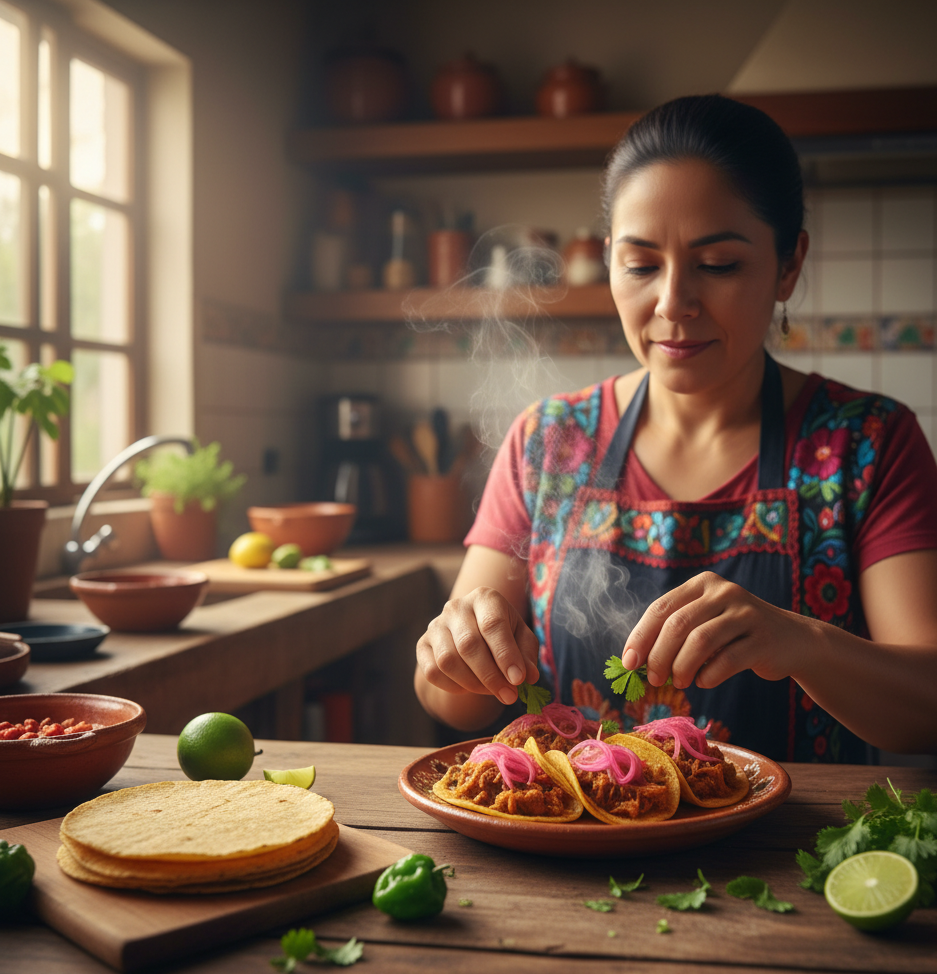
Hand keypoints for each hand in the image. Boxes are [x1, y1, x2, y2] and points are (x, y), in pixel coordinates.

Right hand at [416, 587, 539, 704]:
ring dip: (473, 683)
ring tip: (491, 691)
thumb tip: (528, 676)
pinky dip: (453, 686)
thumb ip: (527, 655)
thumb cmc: (503, 636)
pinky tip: (469, 687)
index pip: (492, 624)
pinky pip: (432, 671)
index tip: (518, 679)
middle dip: (491, 675)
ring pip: (448, 660)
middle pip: (469, 644)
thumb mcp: (522, 639)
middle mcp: (456, 607)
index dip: (505, 654)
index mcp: (484, 598)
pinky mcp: (422, 644)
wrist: (472, 636)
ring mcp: (436, 625)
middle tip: (509, 696)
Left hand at [621, 572, 805, 689]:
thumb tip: (635, 661)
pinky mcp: (763, 638)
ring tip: (678, 682)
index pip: (661, 608)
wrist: (793, 641)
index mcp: (702, 584)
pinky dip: (708, 676)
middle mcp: (724, 592)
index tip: (628, 662)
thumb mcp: (706, 622)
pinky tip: (703, 681)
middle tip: (653, 679)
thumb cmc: (736, 635)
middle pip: (677, 625)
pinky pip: (726, 660)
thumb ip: (675, 633)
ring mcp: (746, 613)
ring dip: (682, 668)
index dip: (640, 637)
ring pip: (700, 641)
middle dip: (659, 656)